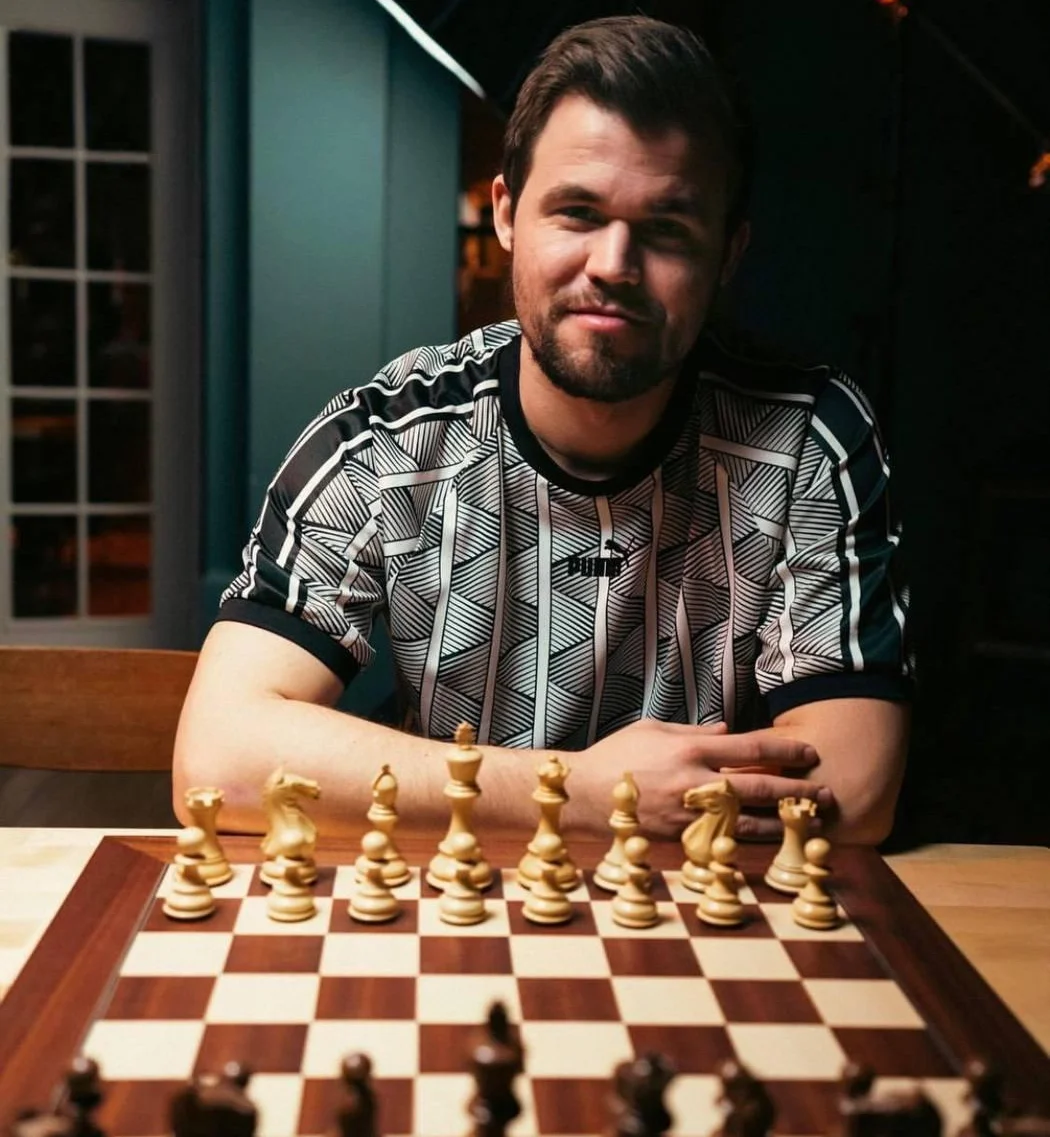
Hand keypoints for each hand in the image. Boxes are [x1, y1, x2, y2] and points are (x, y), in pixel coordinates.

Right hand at [575, 719, 831, 840]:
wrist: (582, 796)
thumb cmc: (615, 757)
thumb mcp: (652, 730)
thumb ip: (693, 731)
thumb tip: (726, 730)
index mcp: (690, 751)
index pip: (752, 750)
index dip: (786, 752)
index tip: (810, 754)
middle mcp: (696, 784)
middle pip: (760, 788)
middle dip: (798, 790)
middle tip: (827, 793)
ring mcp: (690, 816)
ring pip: (749, 821)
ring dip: (784, 821)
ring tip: (810, 822)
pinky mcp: (681, 840)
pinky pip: (724, 841)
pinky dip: (750, 841)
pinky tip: (770, 841)